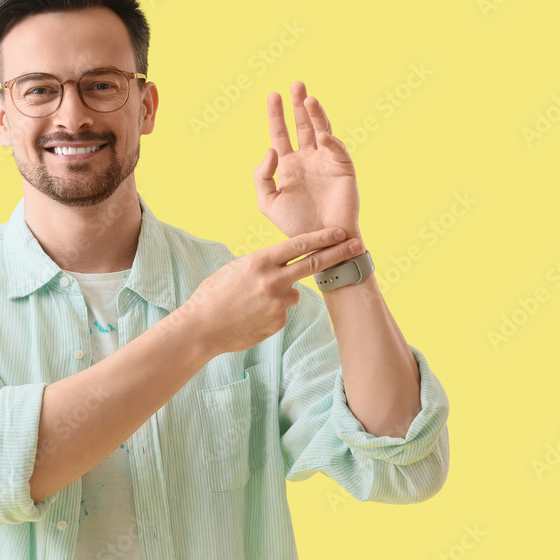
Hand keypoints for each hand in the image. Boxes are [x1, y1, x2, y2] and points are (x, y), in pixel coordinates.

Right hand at [174, 227, 362, 355]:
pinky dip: (272, 312)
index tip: (340, 231)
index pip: (299, 245)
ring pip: (294, 293)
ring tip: (253, 302)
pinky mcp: (278, 322)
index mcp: (260, 261)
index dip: (323, 237)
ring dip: (282, 294)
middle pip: (314, 264)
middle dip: (339, 253)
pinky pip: (283, 312)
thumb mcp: (236, 269)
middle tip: (358, 245)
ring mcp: (278, 303)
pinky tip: (252, 316)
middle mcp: (273, 281)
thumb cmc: (214, 295)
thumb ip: (263, 265)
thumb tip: (282, 265)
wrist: (201, 328)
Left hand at [253, 81, 362, 246]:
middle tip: (296, 84)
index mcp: (289, 165)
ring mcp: (326, 162)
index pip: (281, 133)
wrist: (320, 242)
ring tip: (309, 99)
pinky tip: (321, 135)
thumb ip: (262, 176)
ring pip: (321, 131)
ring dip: (316, 115)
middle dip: (299, 105)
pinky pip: (336, 150)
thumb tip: (270, 149)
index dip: (276, 115)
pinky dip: (330, 141)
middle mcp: (308, 159)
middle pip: (302, 125)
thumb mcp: (268, 202)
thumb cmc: (294, 225)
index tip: (273, 95)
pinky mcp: (343, 169)